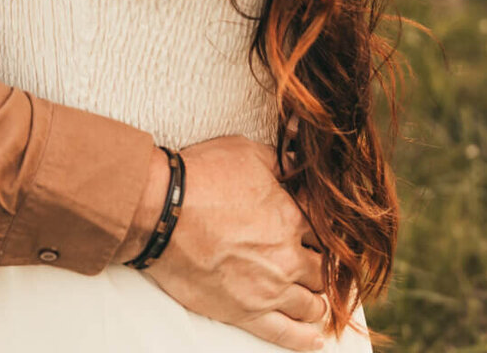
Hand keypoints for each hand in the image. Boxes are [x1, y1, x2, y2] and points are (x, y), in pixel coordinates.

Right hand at [137, 138, 326, 350]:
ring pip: (311, 304)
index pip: (323, 230)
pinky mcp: (247, 313)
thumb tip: (299, 162)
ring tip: (313, 299)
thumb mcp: (244, 152)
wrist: (163, 213)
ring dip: (316, 301)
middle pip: (321, 271)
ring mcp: (270, 289)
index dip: (320, 231)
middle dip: (319, 267)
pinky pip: (286, 335)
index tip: (315, 234)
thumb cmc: (201, 178)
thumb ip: (279, 160)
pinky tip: (314, 339)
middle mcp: (287, 257)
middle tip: (313, 266)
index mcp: (291, 217)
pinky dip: (304, 340)